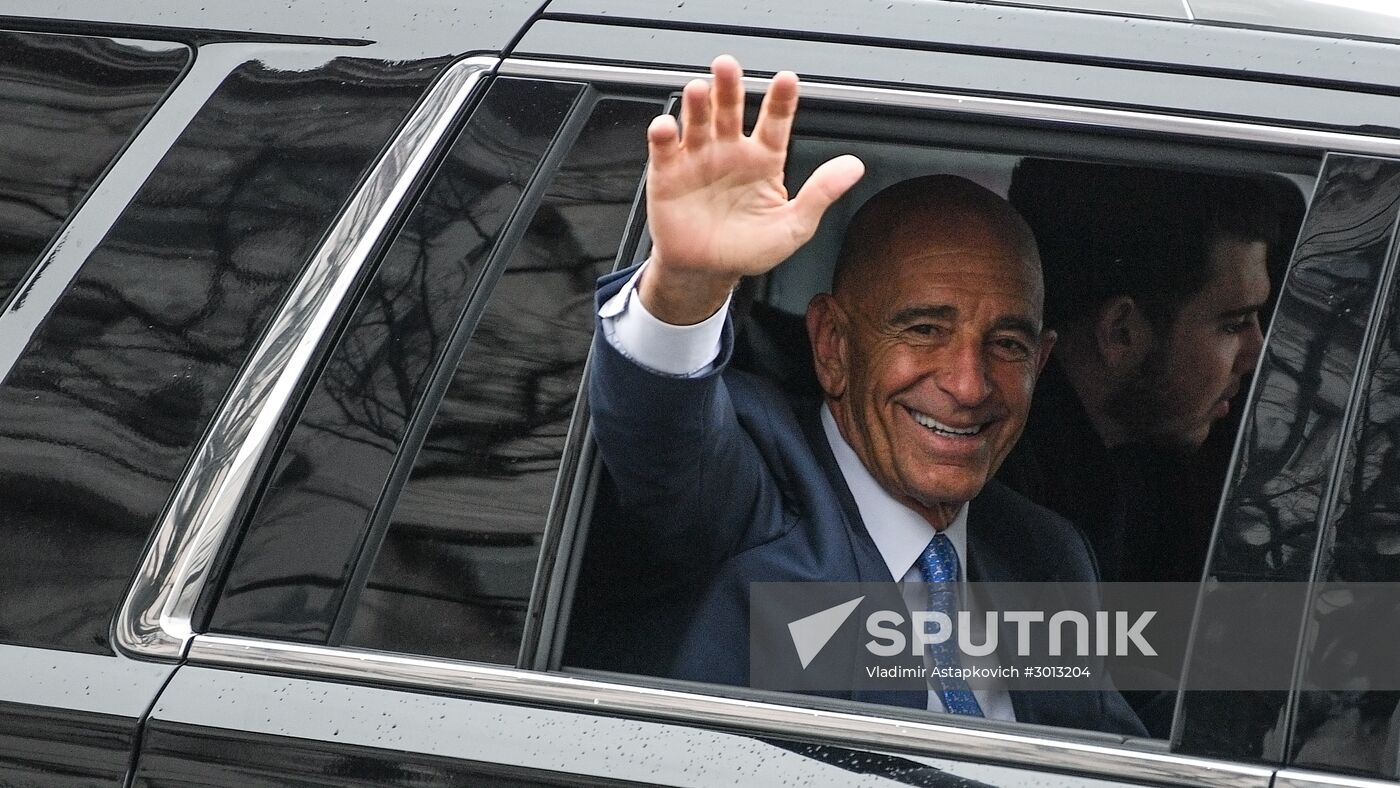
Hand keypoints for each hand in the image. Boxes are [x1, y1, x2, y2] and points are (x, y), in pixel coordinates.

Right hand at [639, 55, 864, 324]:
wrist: (707, 273)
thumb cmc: (749, 250)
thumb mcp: (793, 227)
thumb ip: (821, 194)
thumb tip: (854, 167)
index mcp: (764, 160)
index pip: (775, 122)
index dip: (781, 100)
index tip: (786, 79)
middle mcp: (731, 151)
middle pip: (730, 110)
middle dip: (729, 87)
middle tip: (727, 66)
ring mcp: (698, 159)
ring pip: (698, 122)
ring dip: (697, 104)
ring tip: (698, 90)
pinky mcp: (668, 174)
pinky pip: (665, 148)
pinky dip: (663, 134)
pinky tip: (667, 128)